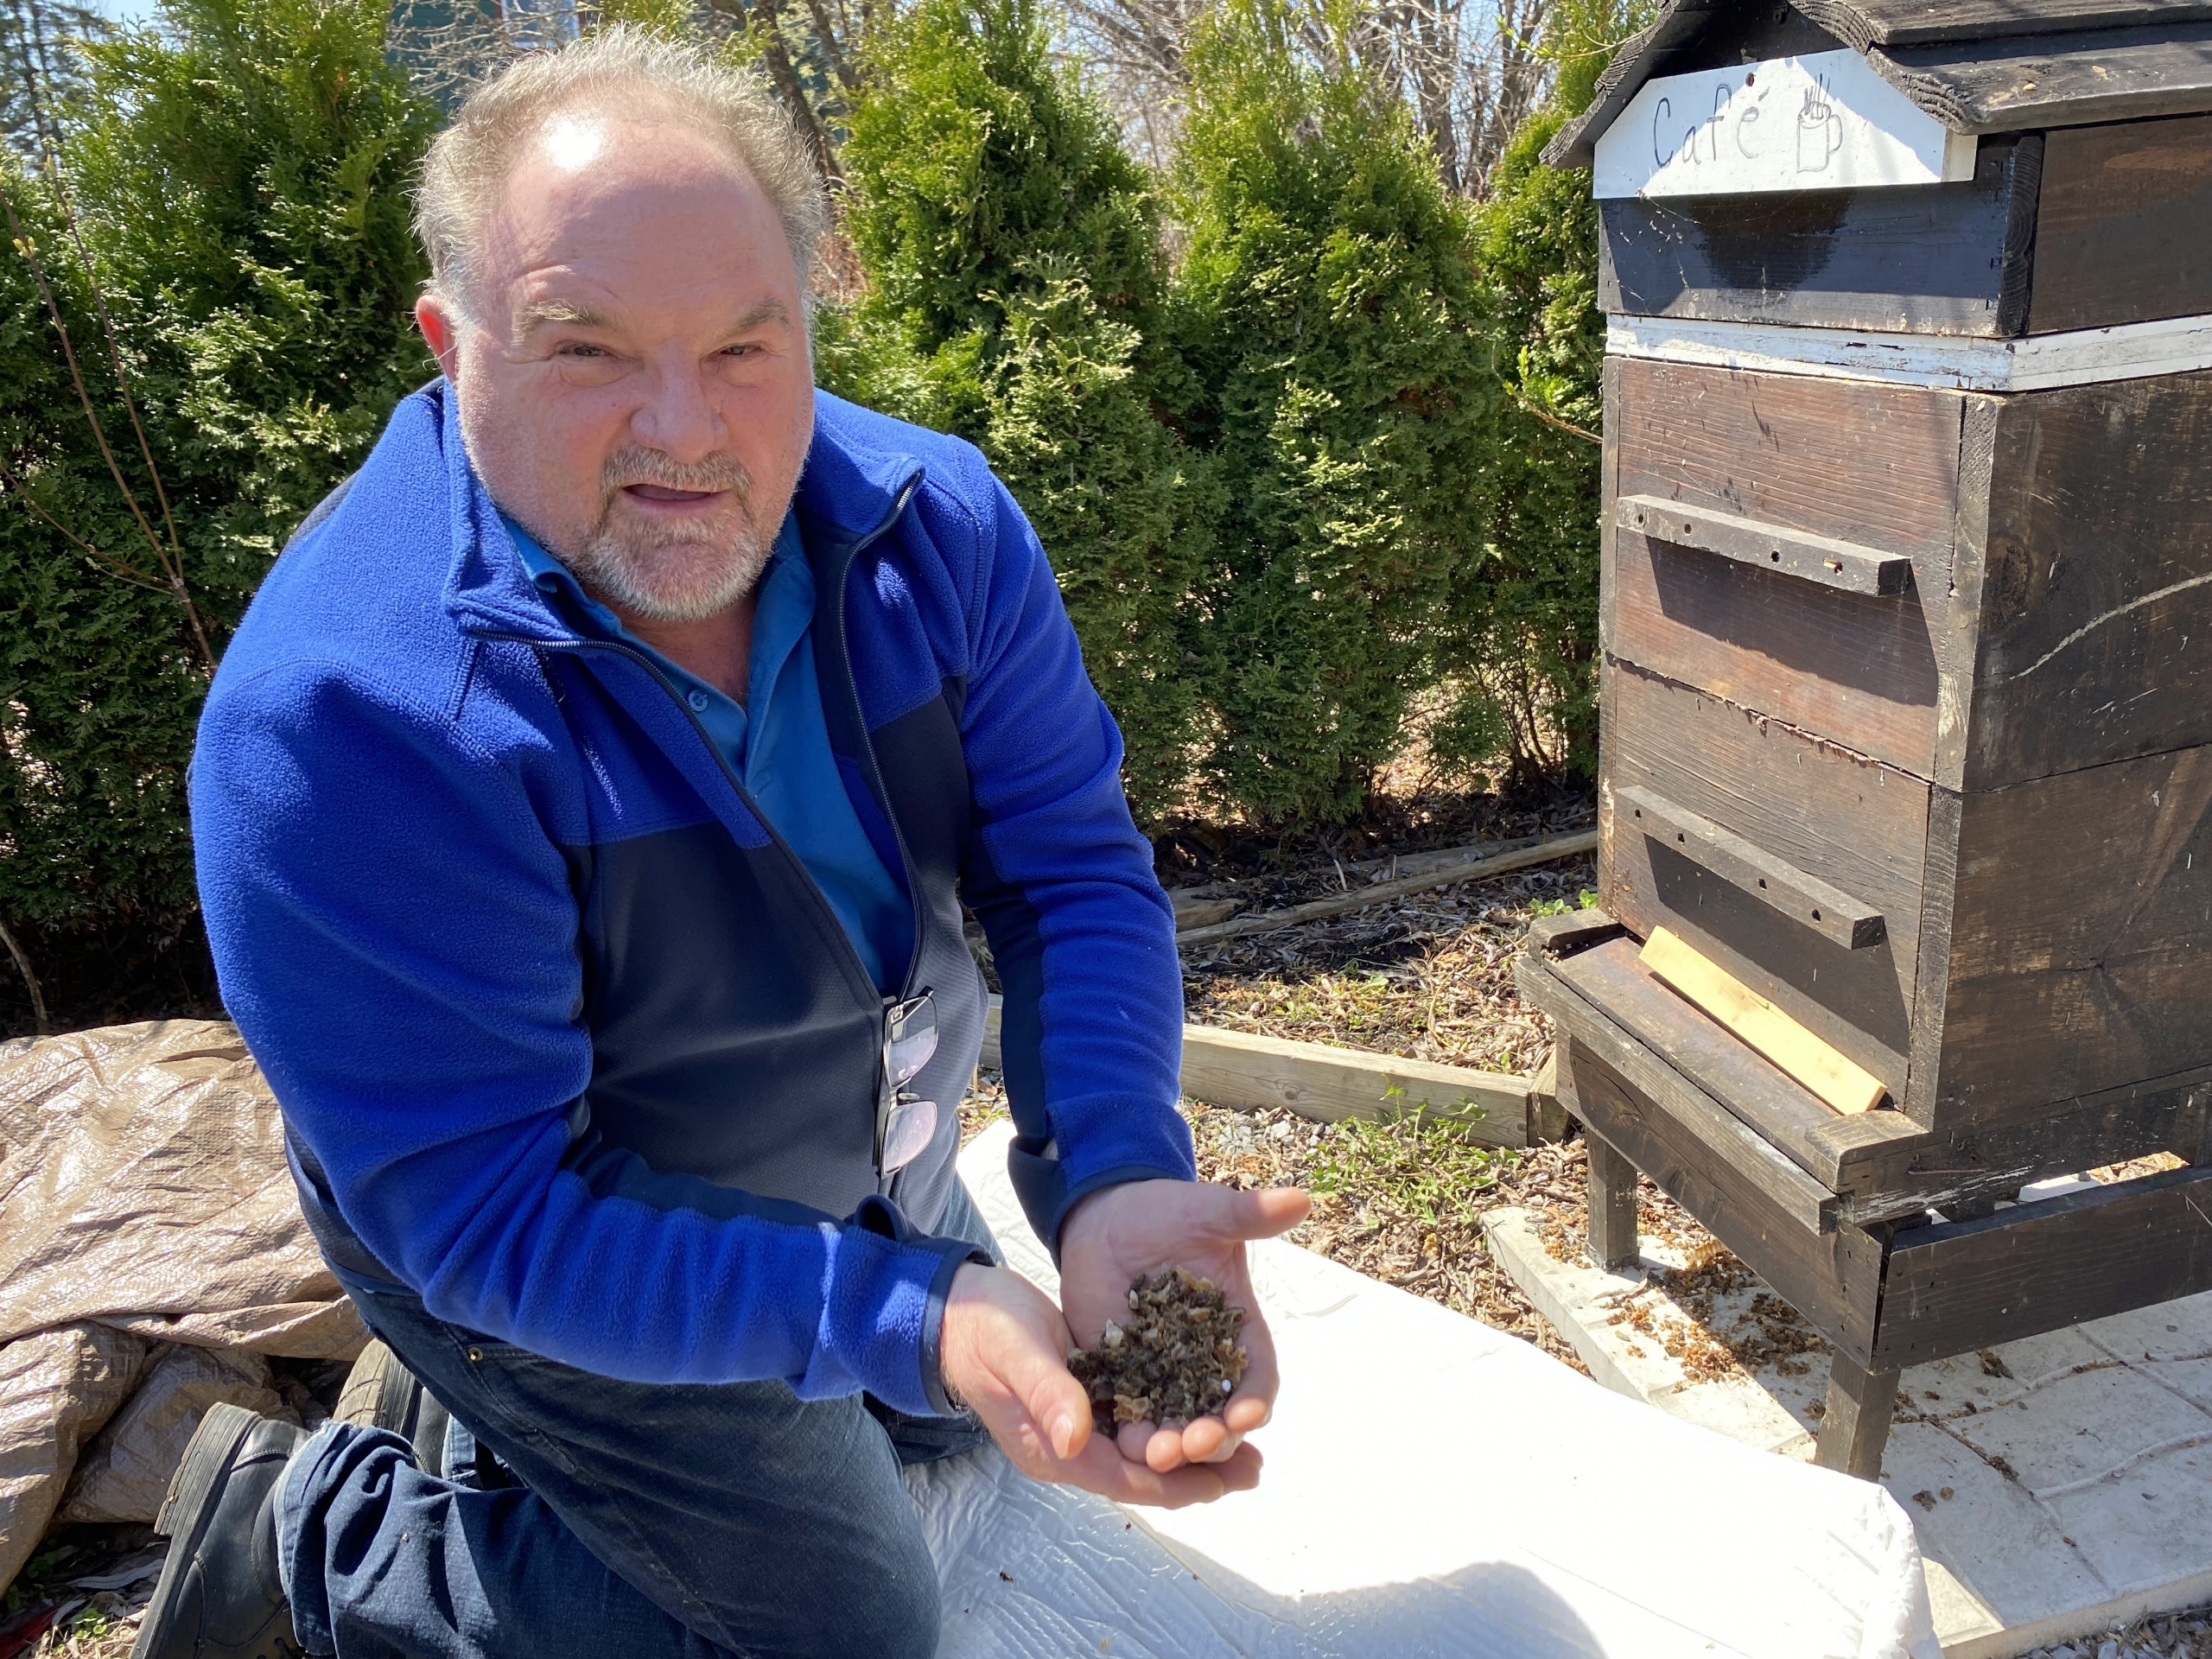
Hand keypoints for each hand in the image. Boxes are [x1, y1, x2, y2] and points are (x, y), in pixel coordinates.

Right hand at [938, 1262, 1259, 1507]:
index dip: (1177, 1482)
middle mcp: (1069, 1446)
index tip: (1225, 1480)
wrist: (956, 1309)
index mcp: (1053, 1448)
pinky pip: (1137, 1421)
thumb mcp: (1015, 1351)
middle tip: (1255, 1467)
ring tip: (1246, 1443)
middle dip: (1199, 1474)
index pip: (1126, 1478)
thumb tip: (1075, 1439)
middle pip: (1144, 1473)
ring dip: (1192, 1450)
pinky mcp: (1086, 1398)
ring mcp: (1078, 1425)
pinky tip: (1206, 1406)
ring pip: (1145, 1450)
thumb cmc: (982, 1327)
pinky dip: (1172, 1419)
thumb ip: (1046, 1390)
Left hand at [1058, 1177, 1308, 1474]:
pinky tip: (1122, 1445)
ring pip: (1176, 1426)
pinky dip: (1129, 1434)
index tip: (1245, 1416)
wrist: (1109, 1216)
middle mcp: (1204, 1363)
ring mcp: (1162, 1374)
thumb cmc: (1168, 1212)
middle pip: (1220, 1417)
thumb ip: (1250, 1216)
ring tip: (1157, 1455)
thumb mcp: (1209, 1211)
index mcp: (1238, 1331)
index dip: (1254, 1400)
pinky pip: (1129, 1413)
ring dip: (1172, 1448)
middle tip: (1195, 1444)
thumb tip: (1300, 1199)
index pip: (1257, 1378)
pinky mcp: (1120, 1373)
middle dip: (1214, 1437)